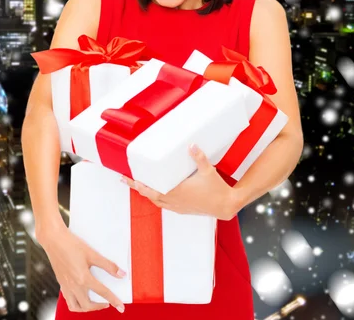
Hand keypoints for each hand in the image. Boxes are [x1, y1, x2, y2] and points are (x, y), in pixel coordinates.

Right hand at [40, 222, 126, 313]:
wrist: (53, 239)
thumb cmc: (71, 244)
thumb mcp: (92, 253)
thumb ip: (108, 265)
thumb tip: (121, 274)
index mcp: (83, 278)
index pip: (102, 293)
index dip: (114, 300)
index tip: (121, 307)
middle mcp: (73, 285)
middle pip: (87, 305)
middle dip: (99, 307)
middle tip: (107, 303)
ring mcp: (65, 285)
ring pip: (75, 307)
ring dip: (85, 308)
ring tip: (93, 303)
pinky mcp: (60, 283)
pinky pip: (68, 299)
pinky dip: (75, 302)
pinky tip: (80, 295)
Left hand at [121, 144, 239, 220]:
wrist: (226, 206)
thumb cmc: (217, 189)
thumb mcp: (208, 170)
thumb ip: (198, 157)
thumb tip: (191, 145)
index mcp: (176, 192)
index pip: (150, 189)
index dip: (137, 184)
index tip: (127, 178)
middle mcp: (174, 201)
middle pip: (149, 195)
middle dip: (137, 187)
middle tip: (127, 180)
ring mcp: (178, 206)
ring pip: (156, 202)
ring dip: (147, 194)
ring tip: (140, 186)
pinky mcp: (183, 210)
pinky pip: (165, 206)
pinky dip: (157, 200)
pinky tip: (158, 194)